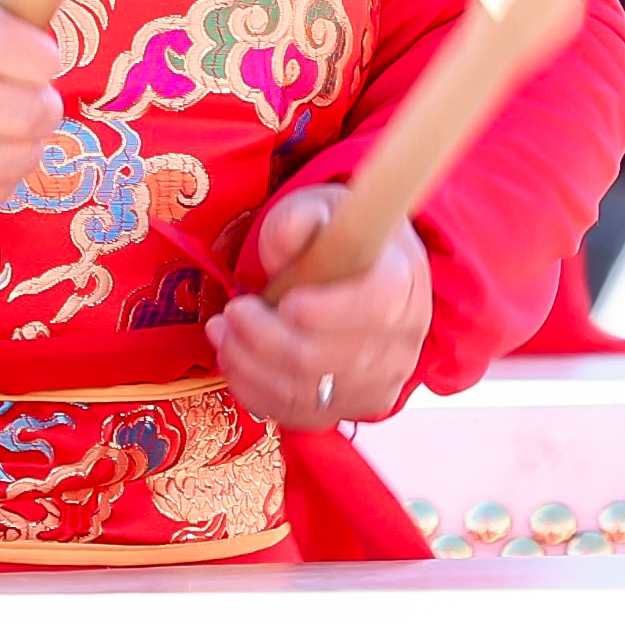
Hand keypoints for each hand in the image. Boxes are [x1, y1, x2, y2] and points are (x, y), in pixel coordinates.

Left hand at [209, 184, 429, 427]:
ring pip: (306, 393)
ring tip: (221, 333)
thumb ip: (297, 221)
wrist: (362, 272)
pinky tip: (234, 361)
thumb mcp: (319, 210)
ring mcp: (381, 381)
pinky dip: (256, 391)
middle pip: (325, 359)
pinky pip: (299, 415)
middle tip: (231, 312)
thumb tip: (286, 238)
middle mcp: (402, 341)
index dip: (327, 312)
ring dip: (250, 366)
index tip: (285, 301)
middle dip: (264, 339)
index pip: (377, 308)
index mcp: (403, 282)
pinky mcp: (355, 407)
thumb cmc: (339, 238)